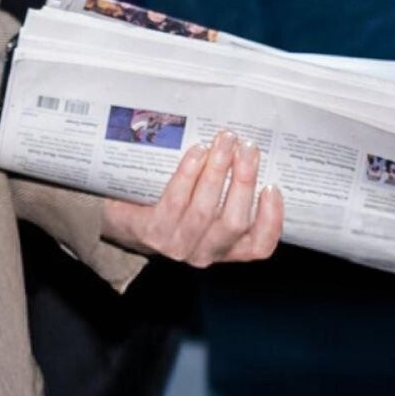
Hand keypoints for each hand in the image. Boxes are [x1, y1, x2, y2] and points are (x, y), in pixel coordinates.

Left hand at [100, 130, 282, 266]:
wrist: (122, 220)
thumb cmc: (171, 209)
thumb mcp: (205, 210)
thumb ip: (228, 195)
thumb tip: (250, 154)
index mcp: (224, 249)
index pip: (259, 246)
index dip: (271, 219)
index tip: (272, 187)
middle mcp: (204, 253)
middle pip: (234, 222)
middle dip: (244, 180)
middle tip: (248, 148)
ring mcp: (177, 245)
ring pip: (206, 209)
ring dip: (218, 170)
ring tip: (224, 142)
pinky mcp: (152, 232)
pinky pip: (176, 200)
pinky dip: (190, 173)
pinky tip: (197, 152)